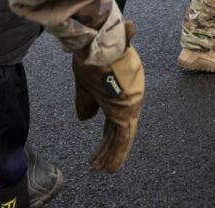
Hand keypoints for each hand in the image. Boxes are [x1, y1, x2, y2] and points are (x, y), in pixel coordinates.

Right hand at [71, 21, 144, 172]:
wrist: (98, 45)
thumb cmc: (91, 58)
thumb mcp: (85, 82)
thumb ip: (86, 101)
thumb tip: (85, 118)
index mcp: (119, 94)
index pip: (114, 121)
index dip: (108, 137)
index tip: (103, 150)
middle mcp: (128, 100)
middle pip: (117, 130)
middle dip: (108, 149)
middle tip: (100, 165)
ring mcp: (128, 106)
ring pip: (120, 137)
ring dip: (110, 155)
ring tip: (103, 169)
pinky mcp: (125, 110)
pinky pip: (122, 137)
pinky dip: (116, 152)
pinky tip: (110, 166)